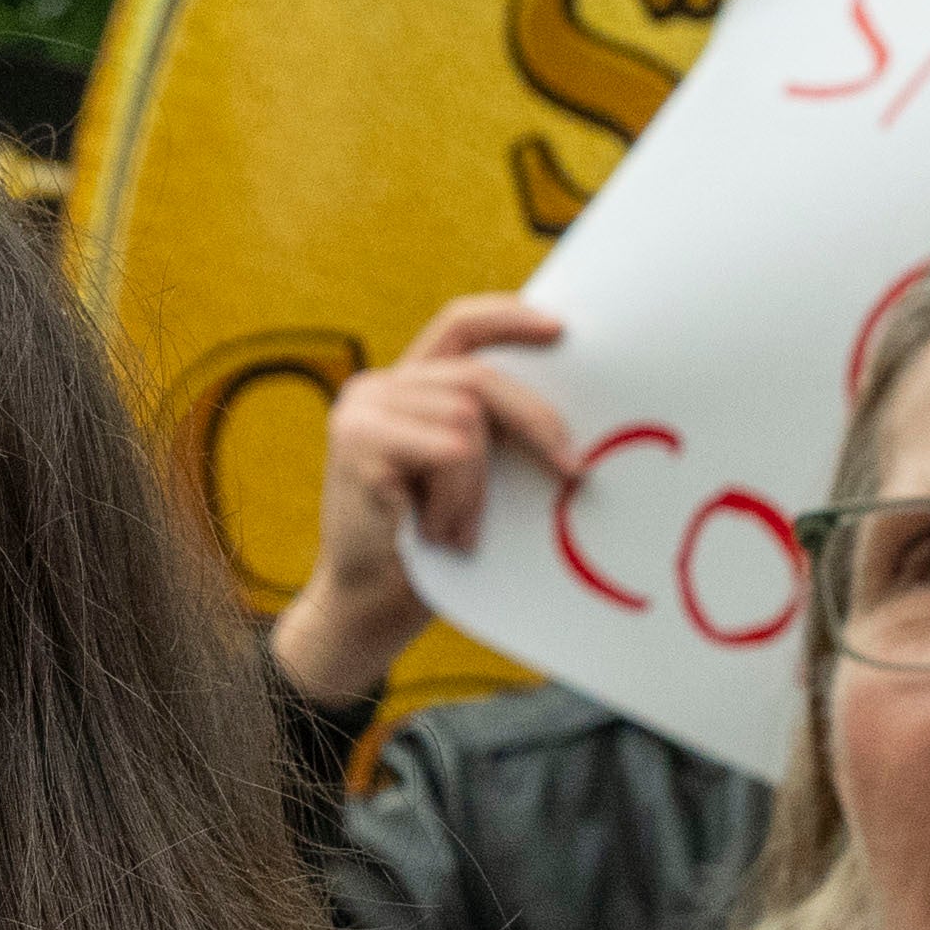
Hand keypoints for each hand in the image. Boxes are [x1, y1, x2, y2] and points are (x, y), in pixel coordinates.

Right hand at [270, 294, 578, 710]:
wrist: (366, 611)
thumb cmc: (425, 551)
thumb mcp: (464, 477)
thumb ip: (489, 432)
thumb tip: (568, 408)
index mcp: (402, 389)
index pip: (459, 326)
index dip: (510, 318)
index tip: (562, 329)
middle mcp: (374, 389)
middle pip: (477, 376)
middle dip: (534, 420)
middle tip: (571, 469)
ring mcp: (360, 412)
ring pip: (466, 416)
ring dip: (478, 488)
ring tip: (458, 530)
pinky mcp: (357, 443)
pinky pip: (449, 450)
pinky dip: (458, 498)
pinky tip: (438, 533)